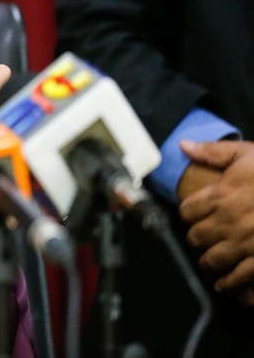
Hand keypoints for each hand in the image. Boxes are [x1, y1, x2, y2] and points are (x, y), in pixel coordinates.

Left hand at [179, 139, 253, 294]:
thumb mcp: (247, 154)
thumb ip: (214, 152)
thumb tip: (184, 146)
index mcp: (222, 195)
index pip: (187, 211)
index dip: (188, 214)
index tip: (193, 215)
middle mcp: (229, 220)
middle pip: (195, 237)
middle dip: (197, 238)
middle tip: (202, 238)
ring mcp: (247, 242)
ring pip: (212, 260)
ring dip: (209, 261)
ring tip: (210, 260)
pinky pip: (239, 278)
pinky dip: (230, 283)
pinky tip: (226, 284)